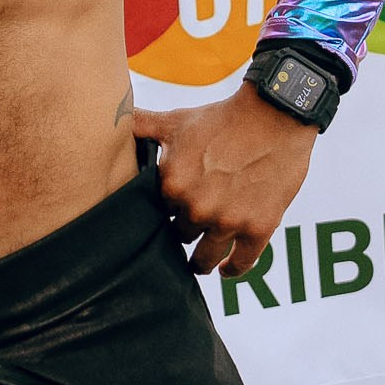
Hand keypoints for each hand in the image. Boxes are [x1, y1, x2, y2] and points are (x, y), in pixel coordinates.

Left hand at [133, 87, 317, 275]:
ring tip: (197, 264)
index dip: (162, 214)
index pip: (156, 214)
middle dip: (182, 233)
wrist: (274, 114)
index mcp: (172, 184)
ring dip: (200, 262)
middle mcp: (197, 207)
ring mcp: (228, 220)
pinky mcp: (258, 228)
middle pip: (179, 236)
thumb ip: (139, 124)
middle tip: (184, 235)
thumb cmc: (222, 117)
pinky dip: (231, 269)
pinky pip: (241, 262)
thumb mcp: (174, 120)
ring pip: (204, 257)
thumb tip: (109, 115)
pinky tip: (224, 269)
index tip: (166, 216)